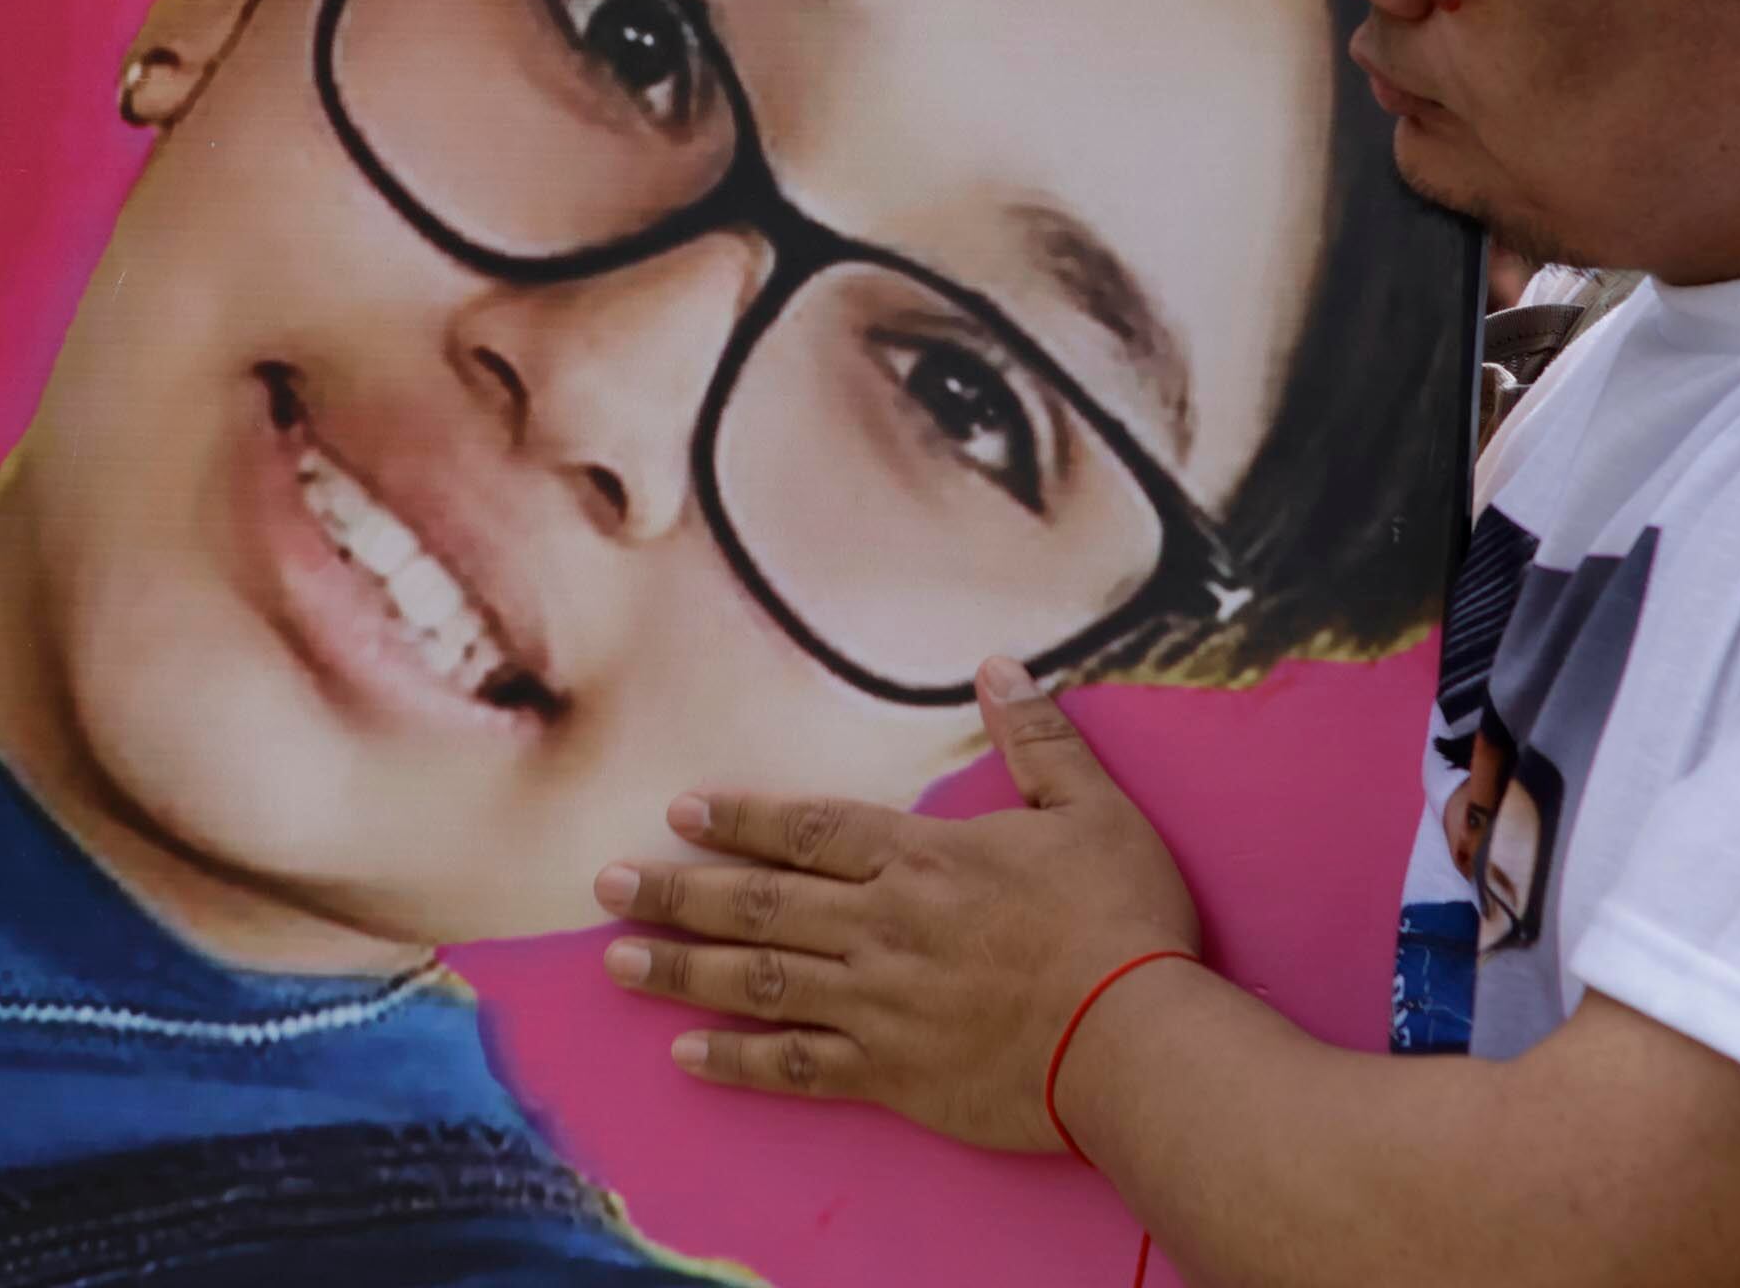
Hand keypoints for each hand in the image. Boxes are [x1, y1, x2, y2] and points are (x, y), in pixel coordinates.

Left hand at [593, 657, 1199, 1151]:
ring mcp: (877, 1003)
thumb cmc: (1121, 921)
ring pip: (757, 979)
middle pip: (758, 903)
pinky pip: (795, 1065)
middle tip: (604, 886)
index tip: (679, 813)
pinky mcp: (891, 1073)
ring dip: (681, 970)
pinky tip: (686, 1056)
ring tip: (616, 962)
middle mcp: (881, 926)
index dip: (741, 820)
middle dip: (675, 891)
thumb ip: (1039, 737)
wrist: (1136, 1040)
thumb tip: (1000, 666)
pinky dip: (737, 1061)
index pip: (810, 829)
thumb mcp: (1093, 808)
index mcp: (922, 858)